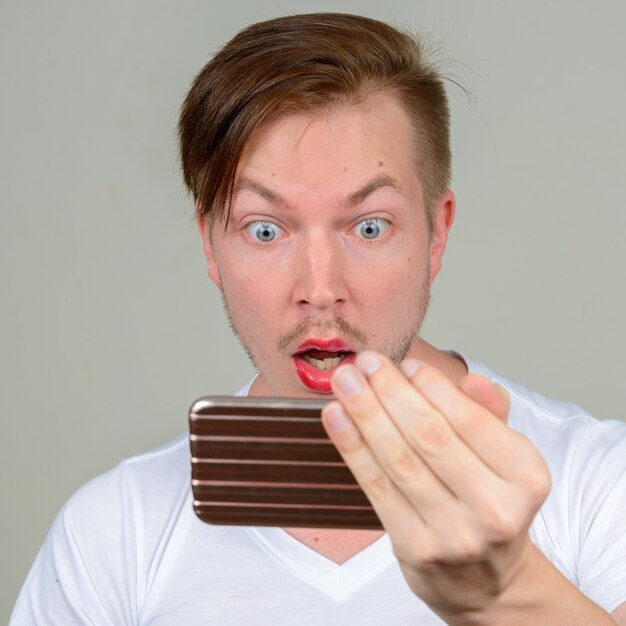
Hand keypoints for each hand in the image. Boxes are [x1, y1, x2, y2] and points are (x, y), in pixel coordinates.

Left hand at [321, 352, 550, 622]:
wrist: (486, 581)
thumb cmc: (490, 502)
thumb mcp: (506, 458)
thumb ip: (490, 414)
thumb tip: (472, 380)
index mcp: (526, 477)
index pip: (471, 419)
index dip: (431, 386)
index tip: (405, 364)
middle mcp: (495, 509)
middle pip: (430, 436)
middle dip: (390, 391)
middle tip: (364, 362)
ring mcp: (453, 534)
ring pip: (399, 459)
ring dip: (364, 412)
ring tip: (344, 381)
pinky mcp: (415, 548)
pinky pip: (376, 487)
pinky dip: (352, 447)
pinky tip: (336, 417)